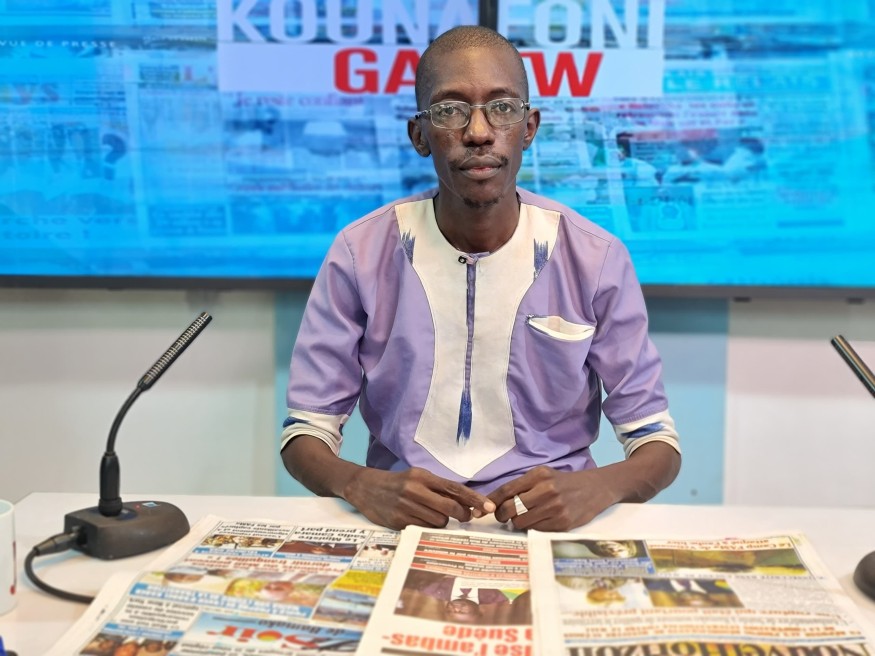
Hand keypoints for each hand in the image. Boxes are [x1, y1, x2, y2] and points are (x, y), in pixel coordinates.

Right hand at [343, 466, 495, 530]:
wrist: (364, 487)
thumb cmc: (397, 483)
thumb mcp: (417, 478)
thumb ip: (439, 489)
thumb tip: (467, 503)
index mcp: (422, 476)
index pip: (454, 488)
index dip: (474, 499)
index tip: (488, 507)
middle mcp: (415, 490)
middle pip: (450, 508)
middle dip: (461, 515)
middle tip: (464, 516)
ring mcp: (406, 506)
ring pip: (438, 522)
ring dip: (441, 522)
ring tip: (430, 514)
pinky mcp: (398, 521)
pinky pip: (423, 529)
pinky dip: (426, 527)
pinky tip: (417, 519)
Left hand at [488, 442, 679, 530]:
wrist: (598, 488)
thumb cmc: (566, 482)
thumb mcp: (545, 475)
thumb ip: (523, 486)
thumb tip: (496, 502)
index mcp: (539, 475)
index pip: (507, 490)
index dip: (492, 502)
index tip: (484, 509)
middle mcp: (547, 490)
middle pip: (510, 509)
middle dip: (503, 515)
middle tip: (505, 517)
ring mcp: (556, 508)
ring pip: (521, 523)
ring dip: (518, 524)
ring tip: (524, 519)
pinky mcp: (563, 524)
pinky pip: (536, 531)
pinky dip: (533, 529)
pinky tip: (538, 522)